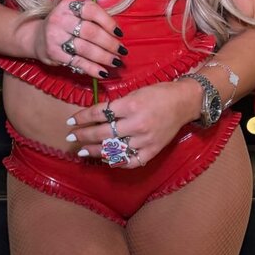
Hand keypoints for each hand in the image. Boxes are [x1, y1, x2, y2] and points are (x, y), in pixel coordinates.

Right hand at [32, 0, 127, 78]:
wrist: (36, 37)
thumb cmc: (63, 25)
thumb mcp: (73, 13)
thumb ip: (92, 18)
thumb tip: (117, 33)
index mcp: (67, 6)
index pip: (91, 10)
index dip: (108, 22)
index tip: (120, 33)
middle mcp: (60, 19)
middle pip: (90, 32)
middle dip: (109, 43)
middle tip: (121, 51)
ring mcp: (55, 36)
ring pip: (85, 49)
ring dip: (104, 57)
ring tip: (116, 62)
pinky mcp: (54, 53)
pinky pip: (77, 62)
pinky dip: (92, 69)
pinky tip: (103, 72)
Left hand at [65, 82, 192, 166]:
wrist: (184, 102)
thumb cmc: (158, 93)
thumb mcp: (134, 92)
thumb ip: (116, 105)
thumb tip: (95, 116)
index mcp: (130, 105)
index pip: (99, 113)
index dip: (82, 117)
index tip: (70, 121)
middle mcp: (136, 124)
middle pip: (103, 133)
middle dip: (84, 135)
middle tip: (71, 137)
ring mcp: (145, 139)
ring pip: (114, 149)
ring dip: (95, 151)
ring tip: (82, 150)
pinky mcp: (153, 150)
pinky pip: (131, 161)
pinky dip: (118, 162)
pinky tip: (106, 160)